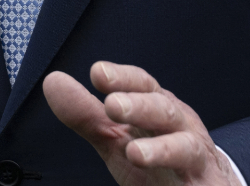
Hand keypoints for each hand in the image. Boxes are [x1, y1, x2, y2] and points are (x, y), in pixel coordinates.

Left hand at [45, 62, 236, 185]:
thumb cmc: (158, 158)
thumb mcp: (118, 137)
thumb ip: (87, 114)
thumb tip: (53, 82)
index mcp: (159, 109)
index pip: (143, 85)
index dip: (123, 78)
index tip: (98, 73)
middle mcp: (181, 128)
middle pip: (164, 111)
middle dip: (140, 107)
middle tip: (113, 105)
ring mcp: (196, 160)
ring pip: (185, 148)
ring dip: (162, 149)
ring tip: (135, 154)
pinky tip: (166, 184)